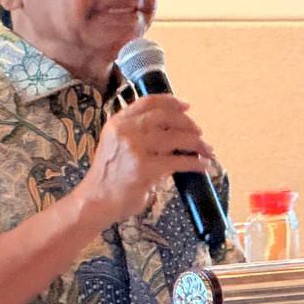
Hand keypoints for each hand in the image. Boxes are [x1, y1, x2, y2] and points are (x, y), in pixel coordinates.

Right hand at [76, 95, 213, 229]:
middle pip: (165, 117)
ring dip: (197, 143)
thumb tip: (174, 132)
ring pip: (175, 137)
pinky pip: (178, 161)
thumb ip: (137, 134)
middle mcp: (125, 131)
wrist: (95, 202)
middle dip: (188, 124)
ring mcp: (135, 149)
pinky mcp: (144, 169)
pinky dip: (195, 163)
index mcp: (118, 122)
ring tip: (207, 150)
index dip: (171, 101)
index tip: (187, 106)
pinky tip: (203, 165)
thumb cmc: (109, 177)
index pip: (148, 102)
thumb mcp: (116, 145)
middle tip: (200, 133)